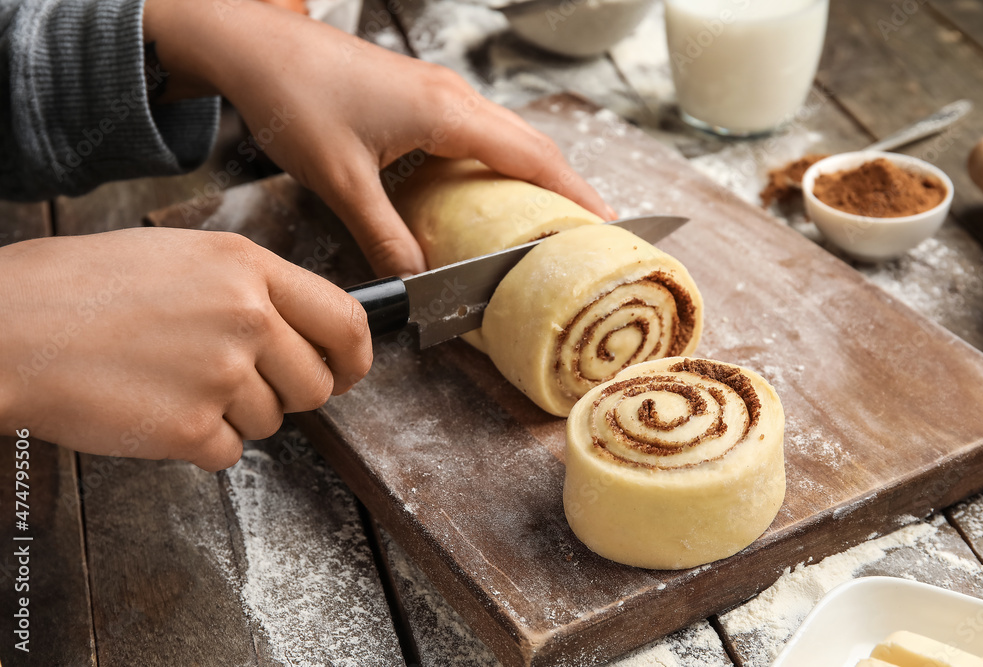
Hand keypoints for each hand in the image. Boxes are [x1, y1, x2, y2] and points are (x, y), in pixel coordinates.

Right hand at [0, 228, 370, 470]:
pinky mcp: (189, 427)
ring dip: (234, 416)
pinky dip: (199, 443)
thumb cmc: (82, 287)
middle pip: (315, 384)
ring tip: (175, 383)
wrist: (9, 326)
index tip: (348, 371)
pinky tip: (157, 408)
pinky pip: (227, 452)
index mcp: (249, 268)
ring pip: (271, 422)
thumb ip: (252, 288)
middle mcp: (247, 317)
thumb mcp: (183, 257)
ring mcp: (220, 374)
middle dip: (289, 395)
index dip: (356, 357)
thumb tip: (301, 328)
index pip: (346, 321)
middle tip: (242, 385)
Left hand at [142, 0, 614, 276]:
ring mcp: (437, 91)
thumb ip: (384, 234)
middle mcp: (453, 96)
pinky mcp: (419, 94)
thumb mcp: (341, 181)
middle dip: (565, 186)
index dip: (573, 193)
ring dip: (532, 174)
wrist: (256, 47)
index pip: (531, 156)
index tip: (606, 224)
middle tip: (588, 231)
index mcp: (447, 113)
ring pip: (505, 135)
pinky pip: (476, 132)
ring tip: (550, 216)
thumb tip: (415, 279)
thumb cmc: (297, 100)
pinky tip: (489, 192)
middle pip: (529, 143)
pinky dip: (496, 163)